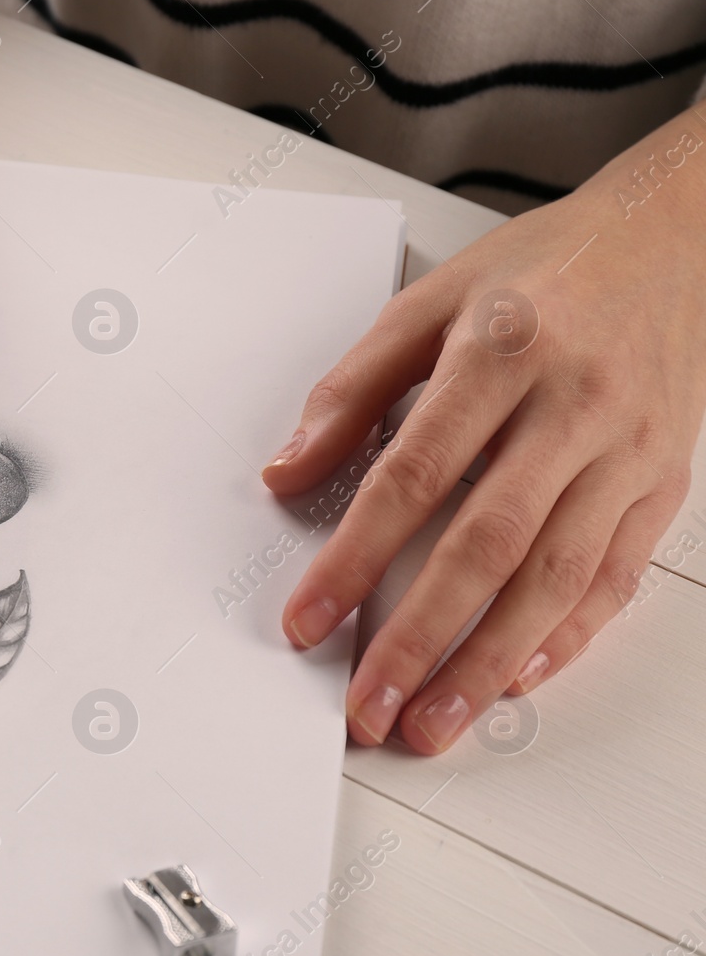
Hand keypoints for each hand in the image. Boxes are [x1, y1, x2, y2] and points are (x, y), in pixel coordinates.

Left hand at [264, 106, 705, 753]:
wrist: (671, 235)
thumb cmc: (543, 271)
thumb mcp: (428, 301)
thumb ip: (351, 391)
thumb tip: (288, 472)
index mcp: (501, 353)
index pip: (413, 476)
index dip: (355, 558)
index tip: (308, 619)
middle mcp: (573, 406)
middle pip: (487, 543)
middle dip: (419, 637)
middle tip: (369, 706)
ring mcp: (627, 450)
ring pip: (556, 576)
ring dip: (489, 661)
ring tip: (434, 720)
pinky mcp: (663, 481)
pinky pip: (617, 574)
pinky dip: (568, 634)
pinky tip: (519, 676)